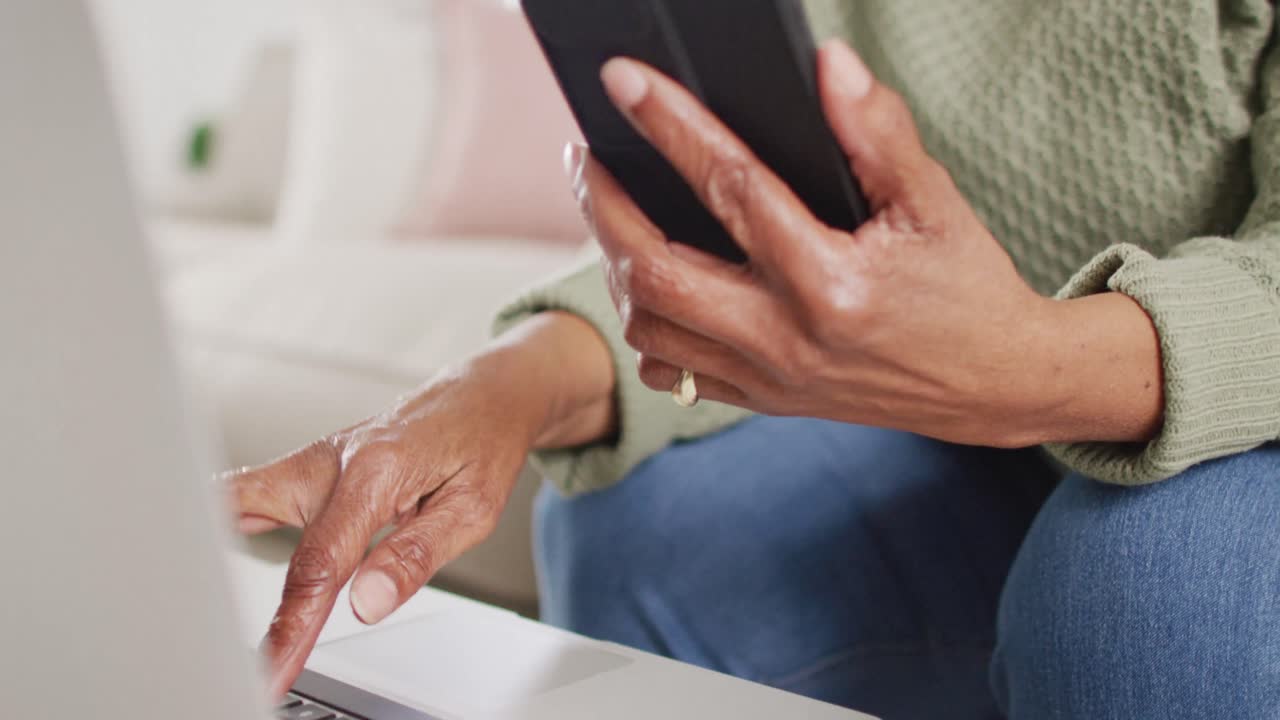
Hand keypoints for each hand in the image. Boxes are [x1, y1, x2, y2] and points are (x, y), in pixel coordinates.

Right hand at [225, 313, 615, 697]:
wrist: (481, 397)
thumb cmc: (480, 444)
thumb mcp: (471, 507)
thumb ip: (416, 556)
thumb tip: (367, 602)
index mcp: (376, 469)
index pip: (321, 560)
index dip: (294, 622)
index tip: (275, 666)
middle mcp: (332, 458)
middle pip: (249, 513)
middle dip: (215, 566)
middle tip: (208, 627)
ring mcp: (314, 459)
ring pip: (236, 494)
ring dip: (207, 538)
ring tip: (191, 596)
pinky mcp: (308, 468)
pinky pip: (250, 491)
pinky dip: (222, 520)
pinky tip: (200, 550)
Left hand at [575, 40, 1162, 447]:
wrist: (992, 385)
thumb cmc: (966, 289)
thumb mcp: (936, 203)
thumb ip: (879, 133)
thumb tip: (829, 65)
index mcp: (832, 282)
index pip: (731, 187)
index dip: (672, 125)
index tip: (625, 82)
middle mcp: (788, 338)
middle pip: (656, 272)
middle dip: (603, 207)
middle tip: (585, 156)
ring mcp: (768, 377)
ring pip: (649, 329)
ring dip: (614, 267)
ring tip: (609, 213)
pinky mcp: (762, 400)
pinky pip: (673, 374)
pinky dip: (646, 327)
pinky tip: (648, 286)